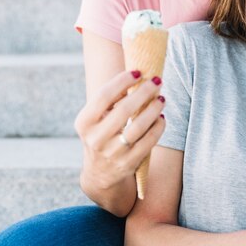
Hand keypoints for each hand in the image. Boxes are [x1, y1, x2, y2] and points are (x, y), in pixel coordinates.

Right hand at [74, 70, 165, 190]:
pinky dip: (158, 127)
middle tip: (157, 81)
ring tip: (161, 98)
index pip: (103, 96)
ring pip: (138, 126)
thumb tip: (136, 78)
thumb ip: (110, 100)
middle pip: (124, 110)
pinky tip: (161, 117)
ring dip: (153, 109)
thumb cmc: (101, 134)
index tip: (138, 72)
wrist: (99, 173)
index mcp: (84, 123)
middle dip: (143, 92)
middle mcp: (95, 139)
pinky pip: (148, 141)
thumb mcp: (96, 119)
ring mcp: (112, 153)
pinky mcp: (128, 163)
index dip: (122, 82)